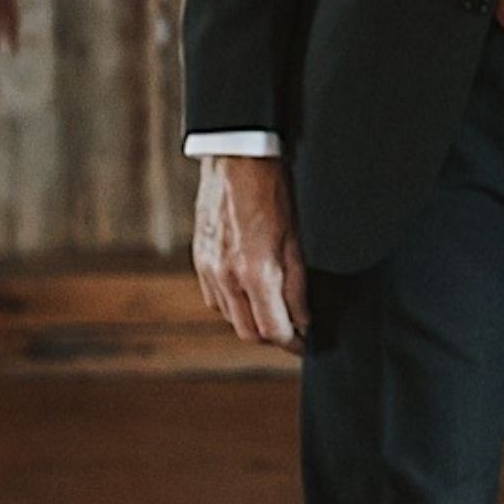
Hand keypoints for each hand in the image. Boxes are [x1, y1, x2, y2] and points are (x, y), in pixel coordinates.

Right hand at [192, 152, 308, 354]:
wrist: (237, 160)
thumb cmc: (272, 193)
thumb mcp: (296, 242)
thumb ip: (297, 287)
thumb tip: (302, 319)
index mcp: (256, 273)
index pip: (273, 330)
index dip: (292, 342)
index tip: (304, 343)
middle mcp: (227, 277)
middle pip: (248, 333)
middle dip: (271, 338)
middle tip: (290, 333)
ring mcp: (209, 270)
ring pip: (230, 318)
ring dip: (251, 322)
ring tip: (271, 311)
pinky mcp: (199, 260)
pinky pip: (214, 299)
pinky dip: (233, 304)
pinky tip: (248, 292)